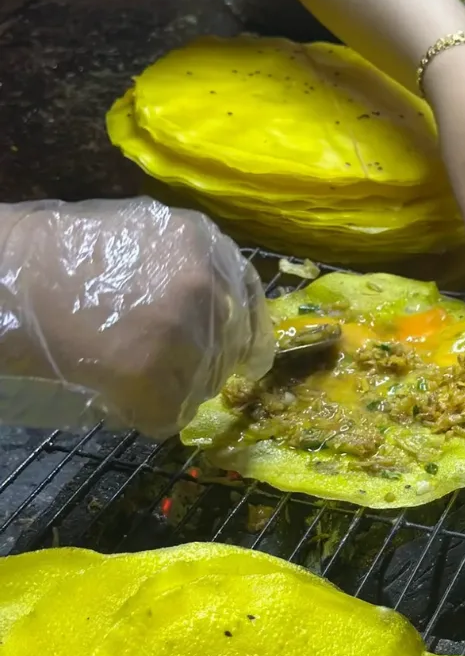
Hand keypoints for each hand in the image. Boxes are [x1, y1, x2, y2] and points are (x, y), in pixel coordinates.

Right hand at [0, 199, 273, 436]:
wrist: (3, 280)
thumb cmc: (57, 256)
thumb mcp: (140, 238)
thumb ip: (186, 269)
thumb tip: (223, 313)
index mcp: (203, 244)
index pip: (249, 300)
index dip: (246, 333)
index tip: (246, 359)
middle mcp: (205, 286)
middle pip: (229, 350)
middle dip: (199, 365)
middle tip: (152, 363)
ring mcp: (184, 335)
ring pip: (200, 387)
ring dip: (168, 389)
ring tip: (118, 367)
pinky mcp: (156, 380)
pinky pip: (169, 416)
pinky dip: (142, 413)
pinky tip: (109, 387)